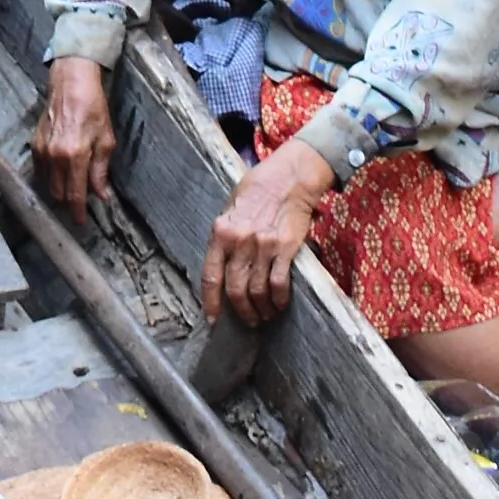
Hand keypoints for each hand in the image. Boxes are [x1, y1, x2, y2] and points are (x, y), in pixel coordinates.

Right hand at [32, 57, 115, 226]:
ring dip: (58, 191)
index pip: (74, 195)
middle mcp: (55, 156)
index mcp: (75, 156)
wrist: (71, 84)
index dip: (77, 213)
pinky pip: (39, 170)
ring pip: (47, 184)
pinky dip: (49, 177)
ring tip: (71, 188)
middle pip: (58, 194)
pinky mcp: (34, 143)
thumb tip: (101, 195)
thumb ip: (101, 170)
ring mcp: (42, 150)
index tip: (80, 223)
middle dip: (68, 204)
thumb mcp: (105, 140)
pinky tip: (60, 173)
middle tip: (80, 205)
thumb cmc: (92, 108)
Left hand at [200, 141, 332, 324]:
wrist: (288, 178)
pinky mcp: (284, 248)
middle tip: (248, 320)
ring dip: (261, 309)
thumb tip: (222, 263)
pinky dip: (279, 300)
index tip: (213, 319)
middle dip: (241, 311)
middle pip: (235, 289)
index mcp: (220, 232)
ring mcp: (261, 246)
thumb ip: (225, 236)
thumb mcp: (230, 209)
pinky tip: (280, 304)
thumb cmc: (258, 190)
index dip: (210, 302)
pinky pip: (278, 284)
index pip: (210, 276)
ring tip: (266, 314)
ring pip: (256, 291)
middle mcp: (238, 242)